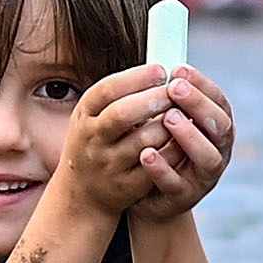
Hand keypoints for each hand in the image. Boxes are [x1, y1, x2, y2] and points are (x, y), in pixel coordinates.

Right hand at [58, 69, 177, 219]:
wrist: (82, 192)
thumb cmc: (95, 142)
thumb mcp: (93, 115)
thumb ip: (119, 94)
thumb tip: (158, 70)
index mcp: (84, 114)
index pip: (108, 90)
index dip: (137, 77)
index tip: (161, 71)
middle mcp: (93, 139)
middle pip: (123, 114)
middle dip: (154, 99)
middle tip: (175, 91)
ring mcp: (109, 164)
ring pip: (144, 140)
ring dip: (168, 125)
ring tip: (180, 115)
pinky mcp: (126, 186)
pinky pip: (156, 166)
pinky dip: (172, 150)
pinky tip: (180, 140)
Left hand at [125, 62, 234, 220]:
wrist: (148, 196)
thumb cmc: (160, 148)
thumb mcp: (168, 121)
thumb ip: (170, 98)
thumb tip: (160, 60)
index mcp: (217, 131)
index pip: (220, 103)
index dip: (204, 86)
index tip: (180, 69)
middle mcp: (217, 153)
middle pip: (220, 127)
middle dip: (198, 105)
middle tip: (174, 88)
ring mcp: (203, 178)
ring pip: (207, 158)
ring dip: (188, 136)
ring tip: (167, 118)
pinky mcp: (182, 197)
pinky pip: (176, 183)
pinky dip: (162, 168)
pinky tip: (146, 152)